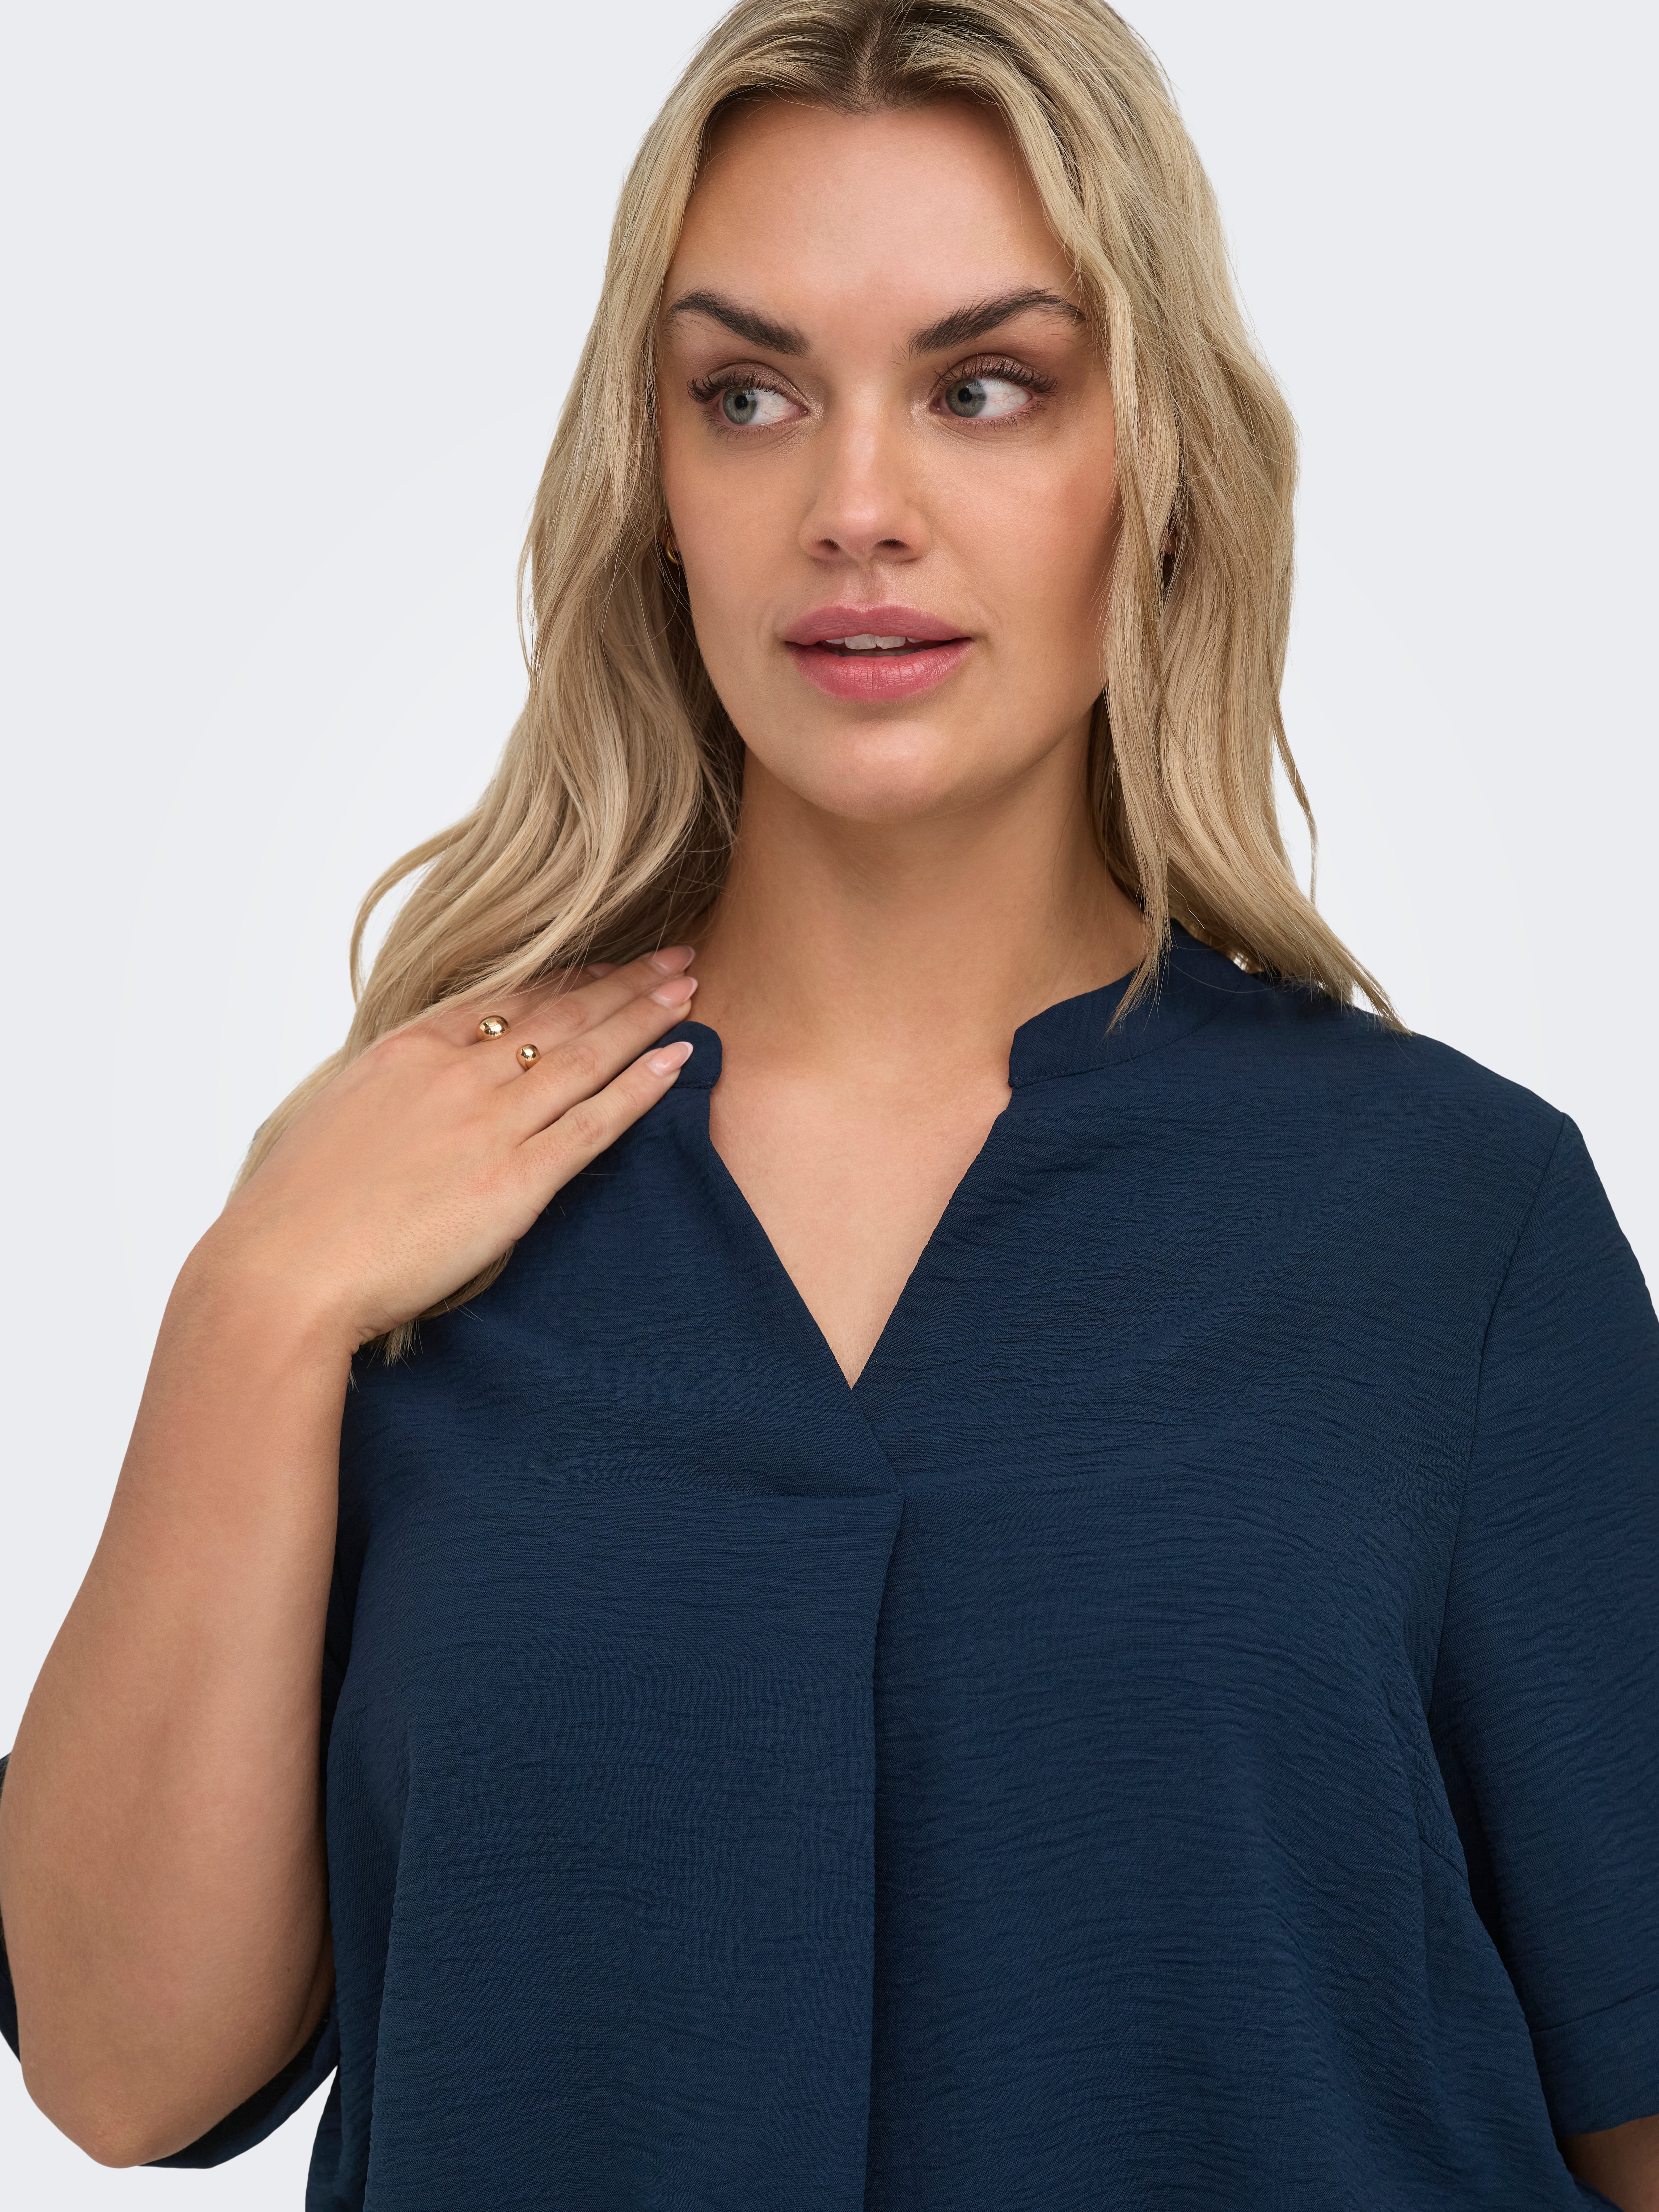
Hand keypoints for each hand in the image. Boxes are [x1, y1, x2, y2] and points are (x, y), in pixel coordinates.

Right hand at [200, 950, 699, 1345]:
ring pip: (586, 1053)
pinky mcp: (516, 1181)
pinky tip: (679, 1058)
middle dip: (623, 980)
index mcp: (409, 1052)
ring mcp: (489, 1124)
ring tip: (688, 987)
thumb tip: (411, 1087)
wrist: (283, 1269)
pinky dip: (641, 1086)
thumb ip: (391, 1091)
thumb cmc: (297, 1208)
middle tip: (674, 955)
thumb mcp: (339, 1116)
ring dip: (645, 1016)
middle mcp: (456, 1074)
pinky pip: (594, 1122)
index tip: (606, 960)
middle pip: (558, 1012)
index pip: (507, 998)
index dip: (567, 975)